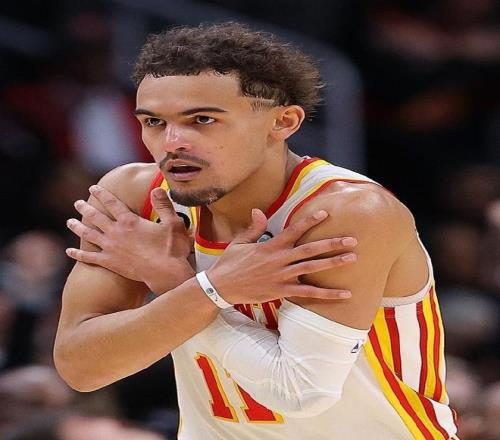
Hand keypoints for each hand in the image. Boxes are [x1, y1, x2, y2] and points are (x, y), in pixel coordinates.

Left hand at [66, 185, 193, 292]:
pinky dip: (78, 254)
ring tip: (70, 222)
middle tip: (77, 203)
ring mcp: (111, 249)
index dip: (101, 194)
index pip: (111, 203)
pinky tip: (69, 251)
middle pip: (95, 217)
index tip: (93, 188)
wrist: (165, 273)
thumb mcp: (173, 223)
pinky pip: (89, 258)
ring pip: (88, 235)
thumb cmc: (171, 248)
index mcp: (129, 221)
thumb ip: (163, 205)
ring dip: (78, 227)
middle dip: (85, 208)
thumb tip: (156, 188)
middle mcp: (116, 233)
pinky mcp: (110, 263)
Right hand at [206, 209, 356, 303]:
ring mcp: (281, 276)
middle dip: (332, 243)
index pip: (294, 230)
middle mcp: (279, 259)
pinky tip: (345, 294)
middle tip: (352, 239)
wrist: (220, 287)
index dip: (310, 220)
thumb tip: (259, 211)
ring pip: (312, 268)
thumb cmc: (229, 264)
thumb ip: (253, 228)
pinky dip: (328, 294)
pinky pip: (308, 293)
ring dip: (334, 263)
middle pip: (311, 249)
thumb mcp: (239, 242)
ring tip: (353, 258)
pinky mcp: (281, 291)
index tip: (326, 213)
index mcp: (270, 245)